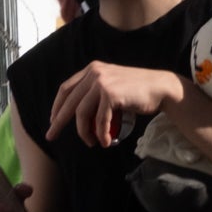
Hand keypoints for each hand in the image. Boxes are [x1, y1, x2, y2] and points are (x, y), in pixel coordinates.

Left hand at [45, 62, 186, 147]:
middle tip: (51, 136)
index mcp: (92, 69)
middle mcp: (94, 72)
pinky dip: (100, 134)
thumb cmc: (136, 91)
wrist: (160, 88)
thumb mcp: (111, 86)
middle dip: (58, 121)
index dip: (57, 106)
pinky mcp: (111, 94)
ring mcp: (102, 82)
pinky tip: (104, 142)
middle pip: (69, 102)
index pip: (66, 88)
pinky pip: (99, 120)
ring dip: (84, 132)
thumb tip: (79, 115)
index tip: (52, 121)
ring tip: (91, 142)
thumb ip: (95, 93)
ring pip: (82, 113)